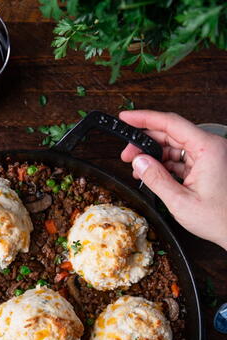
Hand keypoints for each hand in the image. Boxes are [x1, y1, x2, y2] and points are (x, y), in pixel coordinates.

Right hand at [119, 109, 226, 250]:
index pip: (171, 123)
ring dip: (154, 155)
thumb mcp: (180, 201)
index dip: (145, 119)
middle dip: (146, 142)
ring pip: (174, 147)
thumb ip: (156, 179)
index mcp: (207, 149)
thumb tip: (138, 162)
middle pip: (171, 134)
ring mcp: (209, 157)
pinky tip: (151, 173)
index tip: (126, 118)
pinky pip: (181, 159)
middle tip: (126, 154)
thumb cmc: (218, 218)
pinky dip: (165, 165)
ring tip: (137, 168)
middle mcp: (210, 148)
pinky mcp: (207, 167)